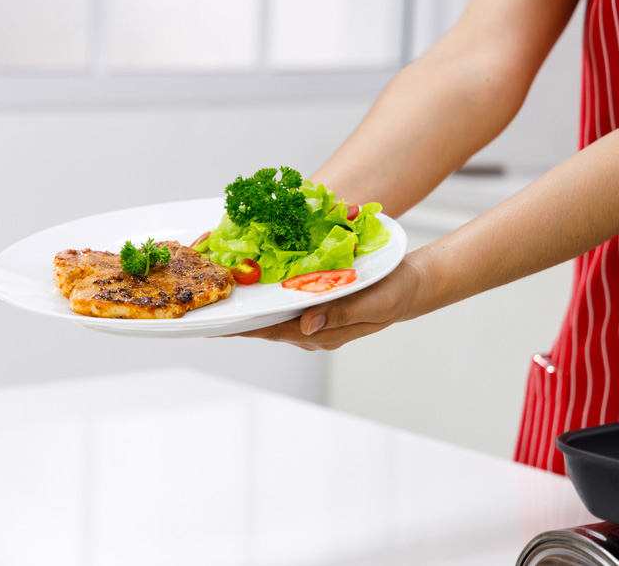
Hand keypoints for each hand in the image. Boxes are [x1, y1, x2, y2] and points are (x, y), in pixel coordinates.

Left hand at [230, 255, 427, 350]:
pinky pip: (286, 302)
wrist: (412, 285)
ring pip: (273, 315)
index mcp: (321, 333)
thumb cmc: (394, 294)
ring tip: (221, 297)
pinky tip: (254, 285)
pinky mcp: (318, 304)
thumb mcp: (371, 304)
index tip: (213, 327)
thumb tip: (306, 325)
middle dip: (237, 319)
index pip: (272, 332)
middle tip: (205, 309)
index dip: (241, 330)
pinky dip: (268, 295)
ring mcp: (313, 318)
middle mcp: (312, 329)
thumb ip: (340, 315)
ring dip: (250, 307)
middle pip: (265, 326)